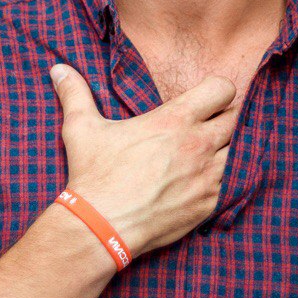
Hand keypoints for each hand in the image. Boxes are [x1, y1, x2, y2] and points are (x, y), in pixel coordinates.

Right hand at [49, 64, 237, 257]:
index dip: (217, 90)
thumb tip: (57, 69)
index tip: (205, 98)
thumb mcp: (81, 128)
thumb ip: (75, 93)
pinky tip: (206, 179)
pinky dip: (224, 179)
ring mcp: (208, 177)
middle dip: (225, 117)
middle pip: (236, 118)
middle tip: (208, 124)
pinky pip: (233, 184)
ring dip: (228, 149)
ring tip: (209, 152)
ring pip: (239, 151)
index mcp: (175, 120)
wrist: (100, 228)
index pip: (223, 88)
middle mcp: (198, 145)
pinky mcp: (209, 205)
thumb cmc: (94, 175)